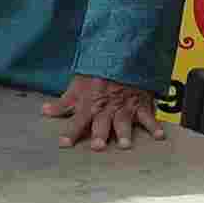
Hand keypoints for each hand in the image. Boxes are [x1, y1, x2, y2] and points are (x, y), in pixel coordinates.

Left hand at [45, 73, 159, 150]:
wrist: (123, 56)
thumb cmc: (99, 73)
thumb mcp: (78, 85)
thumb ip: (64, 102)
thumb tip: (45, 111)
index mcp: (90, 105)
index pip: (77, 121)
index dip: (70, 133)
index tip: (64, 144)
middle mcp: (106, 108)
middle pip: (101, 124)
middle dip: (99, 134)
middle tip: (97, 146)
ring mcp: (124, 107)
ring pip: (123, 122)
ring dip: (123, 133)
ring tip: (124, 145)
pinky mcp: (140, 104)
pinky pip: (148, 116)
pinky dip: (155, 126)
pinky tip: (159, 136)